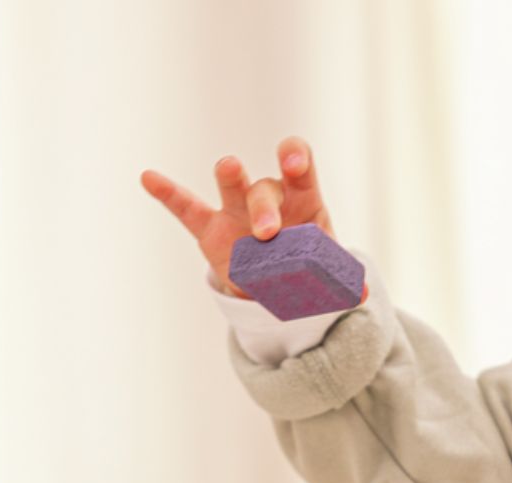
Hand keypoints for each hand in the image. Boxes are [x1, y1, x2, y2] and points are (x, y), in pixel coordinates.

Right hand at [140, 136, 338, 297]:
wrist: (278, 283)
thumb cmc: (307, 265)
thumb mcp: (326, 272)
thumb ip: (342, 280)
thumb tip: (362, 295)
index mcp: (300, 197)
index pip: (298, 162)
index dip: (294, 158)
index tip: (292, 164)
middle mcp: (268, 195)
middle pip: (264, 185)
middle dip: (265, 207)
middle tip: (267, 235)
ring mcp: (235, 209)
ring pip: (232, 183)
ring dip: (231, 176)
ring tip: (229, 169)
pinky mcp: (210, 229)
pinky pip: (186, 207)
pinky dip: (168, 193)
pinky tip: (148, 177)